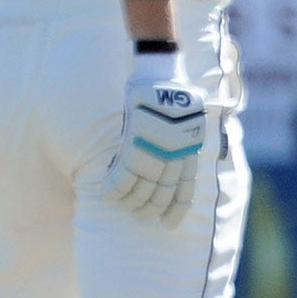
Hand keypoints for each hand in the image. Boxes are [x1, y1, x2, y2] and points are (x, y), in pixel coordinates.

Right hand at [105, 67, 206, 224]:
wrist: (161, 72)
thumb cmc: (172, 95)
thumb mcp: (187, 122)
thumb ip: (181, 146)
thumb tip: (175, 164)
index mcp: (189, 149)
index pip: (185, 188)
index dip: (176, 209)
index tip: (168, 225)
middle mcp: (175, 152)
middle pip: (161, 190)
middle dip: (150, 207)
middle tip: (140, 215)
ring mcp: (155, 146)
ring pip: (142, 185)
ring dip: (130, 200)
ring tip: (124, 206)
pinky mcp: (136, 138)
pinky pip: (124, 171)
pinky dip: (115, 186)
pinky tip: (107, 194)